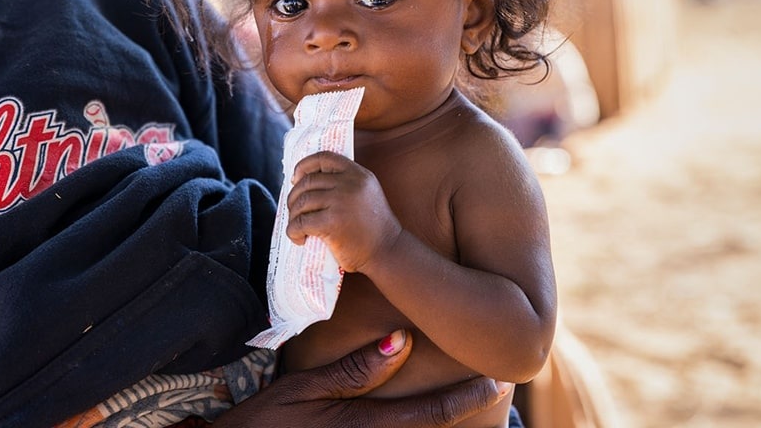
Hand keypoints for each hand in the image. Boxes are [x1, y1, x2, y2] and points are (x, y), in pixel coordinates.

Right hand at [213, 330, 508, 426]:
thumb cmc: (260, 424)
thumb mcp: (304, 390)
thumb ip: (356, 370)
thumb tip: (403, 340)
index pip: (432, 416)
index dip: (470, 399)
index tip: (499, 380)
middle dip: (468, 414)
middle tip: (497, 388)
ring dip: (444, 423)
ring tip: (471, 399)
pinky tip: (427, 418)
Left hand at [286, 151, 401, 272]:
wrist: (388, 251)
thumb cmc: (373, 228)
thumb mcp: (367, 194)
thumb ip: (347, 183)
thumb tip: (308, 181)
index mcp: (359, 174)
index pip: (324, 158)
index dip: (304, 165)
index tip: (295, 178)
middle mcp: (350, 184)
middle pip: (308, 182)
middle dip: (294, 197)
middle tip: (294, 211)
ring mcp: (341, 202)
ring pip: (301, 201)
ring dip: (293, 215)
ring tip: (297, 226)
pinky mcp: (332, 222)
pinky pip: (301, 222)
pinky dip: (293, 231)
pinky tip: (299, 238)